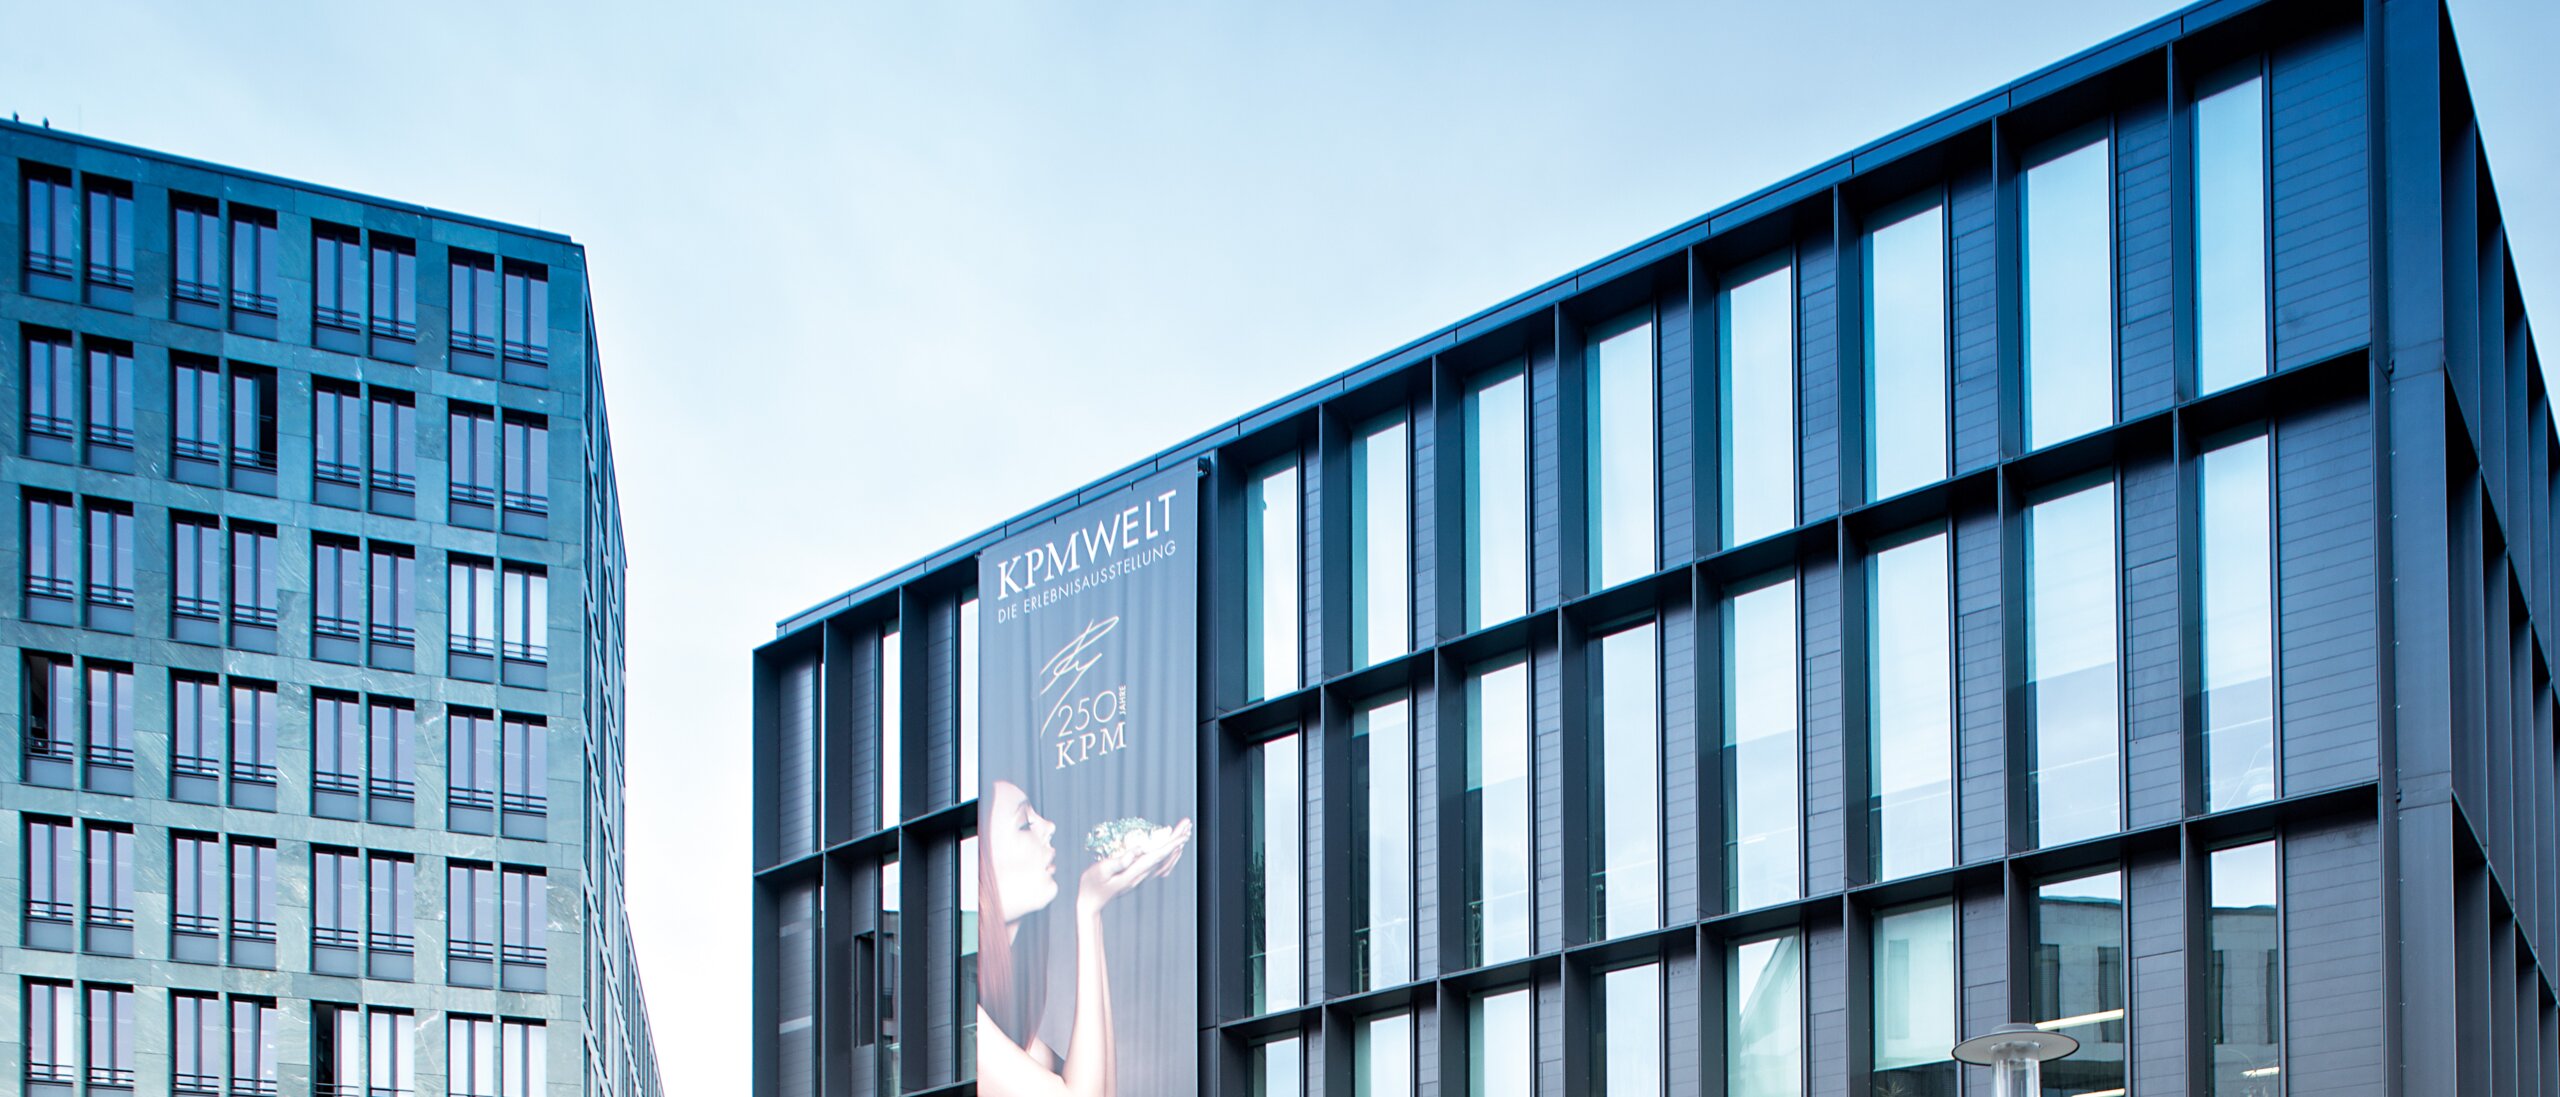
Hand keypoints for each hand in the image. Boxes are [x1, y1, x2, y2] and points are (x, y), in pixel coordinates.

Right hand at [1076, 819, 1191, 916]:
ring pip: (1165, 861)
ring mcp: (1140, 877)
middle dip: (1177, 840)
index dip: (1171, 844)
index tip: (1183, 834)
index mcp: (1133, 872)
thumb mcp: (1100, 871)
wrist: (1091, 902)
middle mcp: (1141, 875)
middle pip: (1165, 856)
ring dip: (1175, 847)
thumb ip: (1118, 861)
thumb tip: (1135, 851)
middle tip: (1187, 825)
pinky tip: (1169, 850)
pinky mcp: (1138, 877)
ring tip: (1184, 833)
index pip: (1157, 856)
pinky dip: (1168, 856)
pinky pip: (1159, 866)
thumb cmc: (1092, 885)